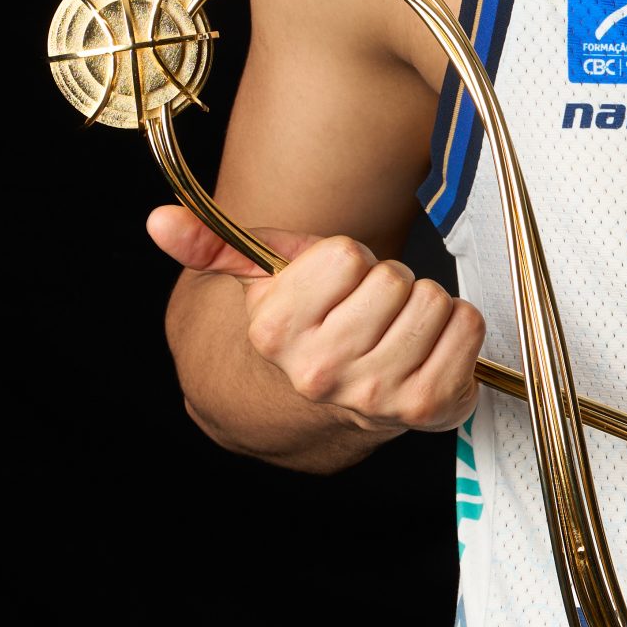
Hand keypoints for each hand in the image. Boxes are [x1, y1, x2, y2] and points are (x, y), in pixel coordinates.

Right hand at [149, 204, 485, 436]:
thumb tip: (159, 220)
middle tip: (369, 312)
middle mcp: (321, 370)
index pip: (347, 257)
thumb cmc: (310, 327)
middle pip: (393, 279)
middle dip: (387, 285)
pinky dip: (457, 330)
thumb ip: (214, 245)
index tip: (336, 287)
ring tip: (395, 330)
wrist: (329, 404)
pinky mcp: (427, 405)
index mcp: (276, 332)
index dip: (348, 262)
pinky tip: (428, 347)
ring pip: (433, 301)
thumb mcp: (263, 280)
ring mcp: (375, 393)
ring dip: (423, 306)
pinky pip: (467, 329)